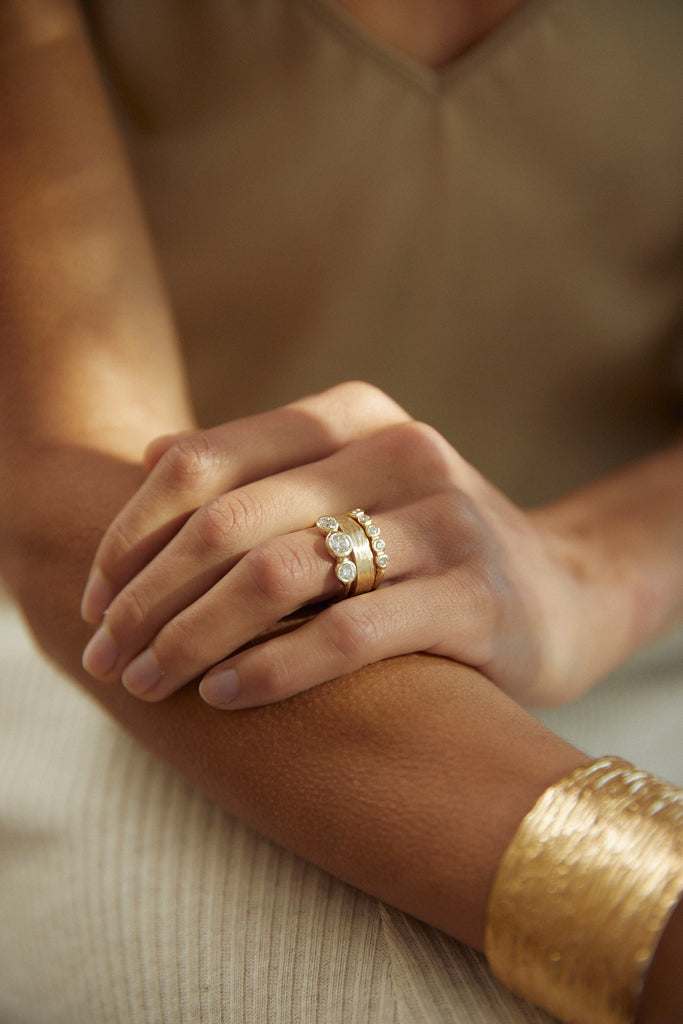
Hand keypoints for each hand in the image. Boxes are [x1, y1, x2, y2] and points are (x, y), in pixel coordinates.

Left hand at [79, 382, 633, 708]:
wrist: (560, 593)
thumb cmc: (426, 547)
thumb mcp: (350, 488)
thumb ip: (262, 471)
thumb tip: (150, 458)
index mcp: (354, 415)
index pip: (206, 461)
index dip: (132, 532)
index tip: (95, 597)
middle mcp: (399, 451)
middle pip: (229, 521)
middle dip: (148, 597)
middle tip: (107, 657)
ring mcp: (444, 520)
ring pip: (278, 575)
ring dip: (193, 636)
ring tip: (152, 683)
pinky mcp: (475, 597)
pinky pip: (348, 634)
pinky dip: (272, 668)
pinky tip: (225, 696)